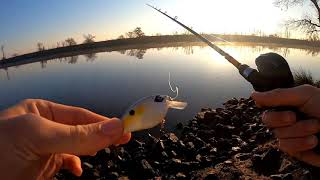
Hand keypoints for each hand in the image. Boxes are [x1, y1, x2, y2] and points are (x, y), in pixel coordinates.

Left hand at [0, 99, 130, 178]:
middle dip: (101, 135)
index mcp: (40, 111)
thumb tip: (113, 127)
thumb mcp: (37, 136)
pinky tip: (77, 170)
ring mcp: (44, 147)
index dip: (102, 121)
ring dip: (90, 150)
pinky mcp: (43, 166)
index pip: (80, 115)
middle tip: (124, 139)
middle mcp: (44, 127)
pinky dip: (75, 165)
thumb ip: (76, 134)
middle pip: (81, 129)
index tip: (123, 128)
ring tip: (106, 150)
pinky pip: (66, 162)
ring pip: (77, 147)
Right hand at [252, 85, 319, 166]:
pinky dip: (300, 144)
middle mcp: (286, 121)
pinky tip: (314, 141)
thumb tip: (253, 96)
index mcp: (286, 106)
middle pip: (267, 121)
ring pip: (278, 135)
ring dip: (298, 131)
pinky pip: (287, 147)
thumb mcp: (305, 95)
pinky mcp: (297, 151)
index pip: (265, 108)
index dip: (269, 108)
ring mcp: (291, 136)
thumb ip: (278, 95)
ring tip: (316, 129)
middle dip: (282, 119)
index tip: (282, 108)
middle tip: (296, 117)